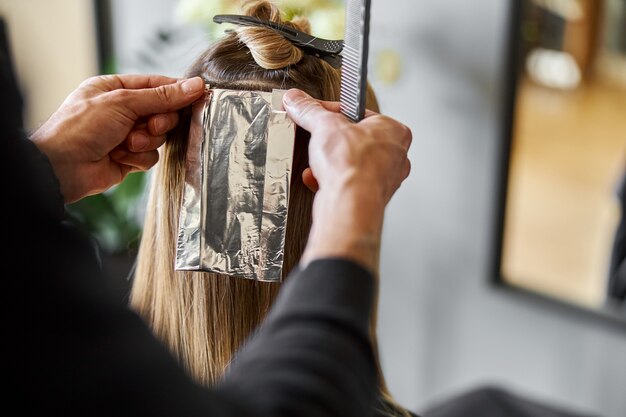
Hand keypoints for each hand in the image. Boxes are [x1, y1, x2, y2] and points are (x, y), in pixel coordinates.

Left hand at [31, 74, 204, 202]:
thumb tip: (194, 86)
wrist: (62, 167)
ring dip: (145, 141)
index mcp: (115, 89)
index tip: (198, 93)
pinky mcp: (129, 158)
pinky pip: (151, 157)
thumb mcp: (123, 102)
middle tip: (148, 125)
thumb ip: (161, 96)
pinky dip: (138, 158)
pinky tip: (119, 157)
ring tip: (125, 143)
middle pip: (163, 113)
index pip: (156, 85)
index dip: (177, 91)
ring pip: (159, 137)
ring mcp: (126, 135)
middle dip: (158, 122)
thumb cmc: (80, 128)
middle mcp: (122, 111)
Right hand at [283, 89, 411, 271]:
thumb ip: (309, 110)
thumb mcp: (324, 126)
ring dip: (328, 162)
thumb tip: (296, 99)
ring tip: (317, 162)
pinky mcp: (369, 198)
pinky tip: (317, 179)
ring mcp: (384, 179)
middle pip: (353, 139)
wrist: (349, 206)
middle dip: (329, 141)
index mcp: (394, 131)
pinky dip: (329, 180)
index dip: (332, 112)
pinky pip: (346, 182)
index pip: (359, 112)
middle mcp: (395, 156)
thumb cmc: (352, 165)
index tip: (314, 112)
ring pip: (349, 162)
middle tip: (316, 139)